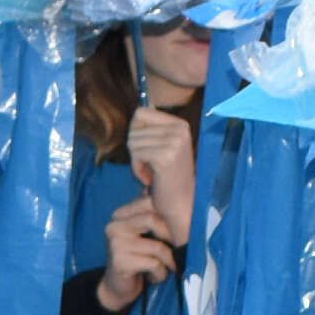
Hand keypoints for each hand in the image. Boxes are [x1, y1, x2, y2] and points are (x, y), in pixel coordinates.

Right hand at [95, 200, 180, 311]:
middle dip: (171, 237)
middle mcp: (114, 226)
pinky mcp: (120, 262)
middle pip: (153, 220)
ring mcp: (116, 244)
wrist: (117, 289)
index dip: (169, 216)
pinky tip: (154, 277)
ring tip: (165, 268)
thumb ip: (154, 217)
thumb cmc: (138, 260)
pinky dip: (160, 273)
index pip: (149, 202)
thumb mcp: (146, 235)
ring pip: (157, 246)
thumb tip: (181, 198)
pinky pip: (154, 263)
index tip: (178, 231)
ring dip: (167, 261)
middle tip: (177, 251)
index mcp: (120, 215)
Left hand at [126, 105, 195, 228]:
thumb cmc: (167, 177)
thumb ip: (151, 129)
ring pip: (132, 141)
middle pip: (134, 129)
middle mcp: (179, 130)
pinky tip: (149, 179)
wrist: (181, 203)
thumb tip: (137, 111)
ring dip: (136, 161)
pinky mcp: (165, 157)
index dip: (136, 132)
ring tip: (151, 172)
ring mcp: (174, 142)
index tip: (147, 149)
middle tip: (149, 165)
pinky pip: (136, 154)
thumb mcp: (162, 146)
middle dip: (135, 149)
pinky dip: (137, 169)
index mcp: (180, 124)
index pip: (141, 113)